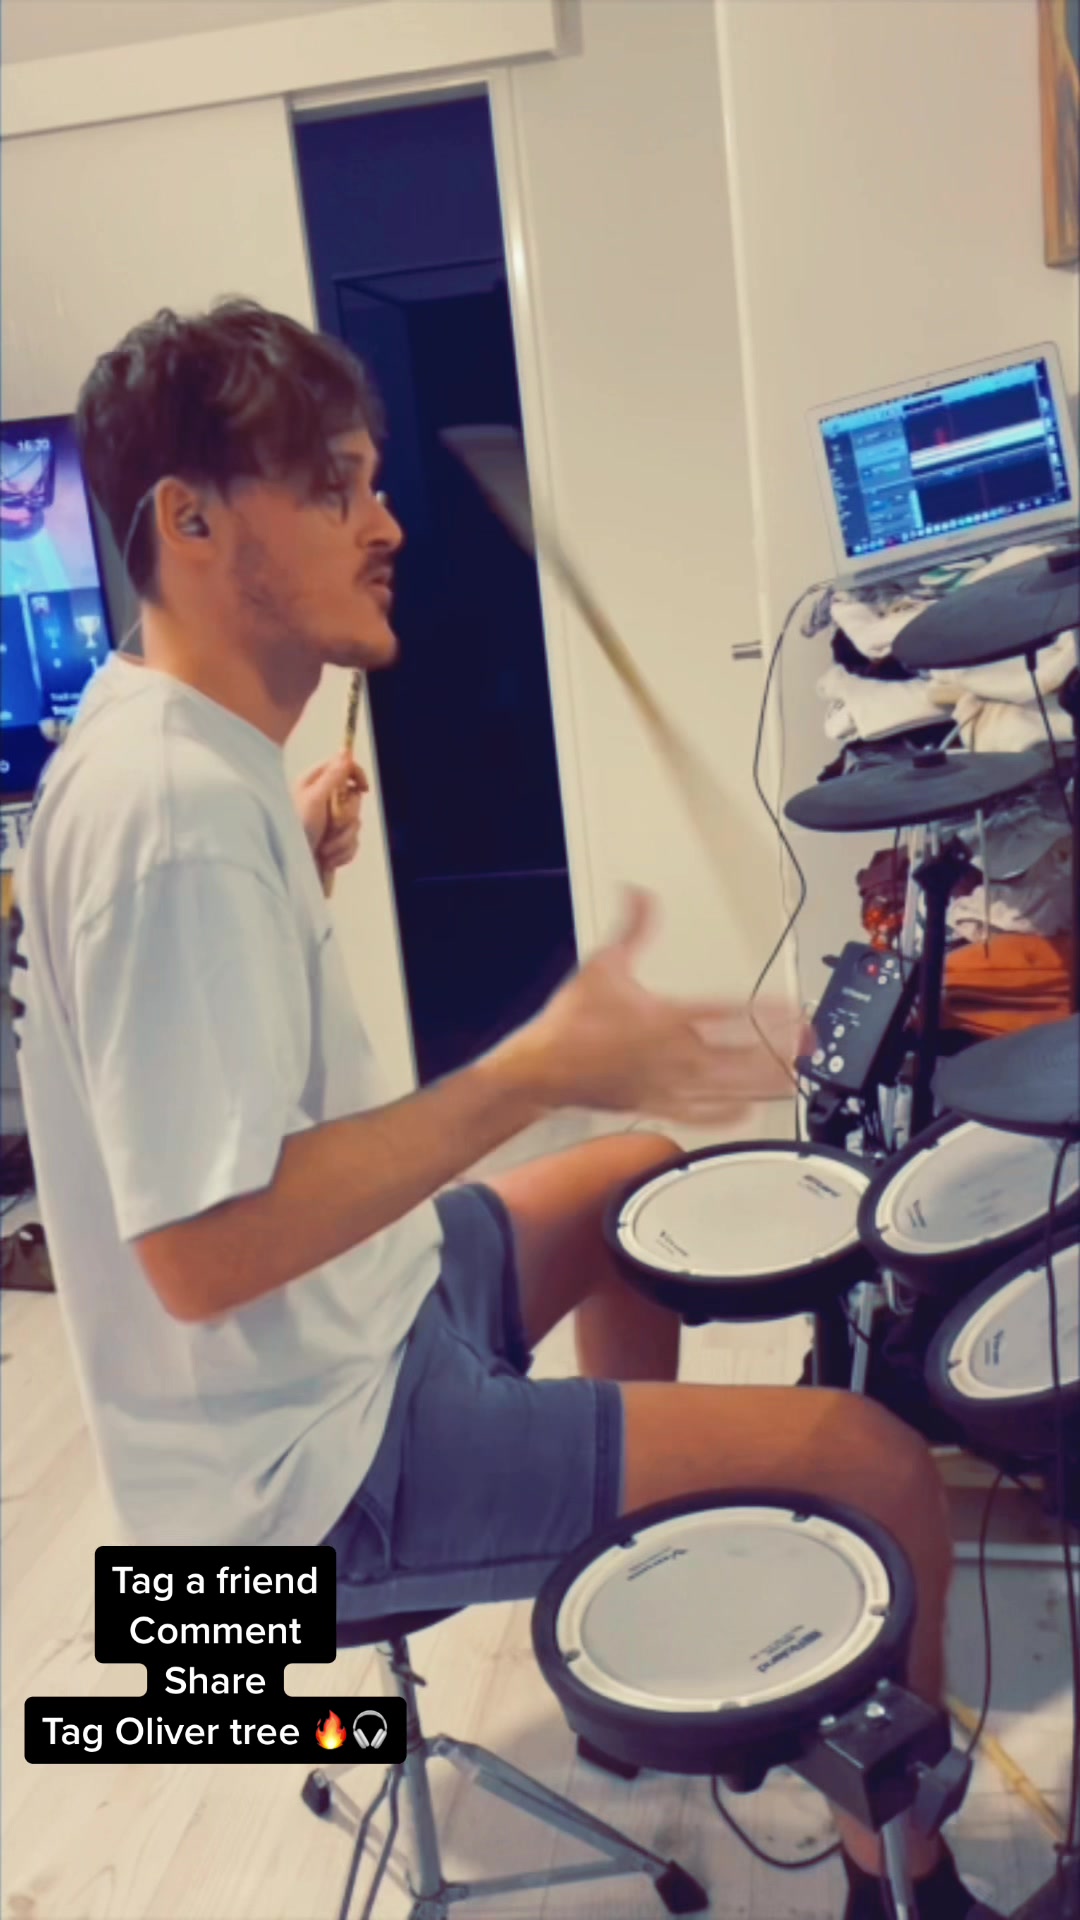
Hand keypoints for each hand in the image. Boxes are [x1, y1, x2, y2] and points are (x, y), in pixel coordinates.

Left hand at [293, 753, 369, 884]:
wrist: (286, 869)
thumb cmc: (294, 832)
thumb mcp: (314, 799)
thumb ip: (332, 776)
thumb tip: (345, 751)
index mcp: (315, 786)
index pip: (344, 768)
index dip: (357, 775)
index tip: (363, 788)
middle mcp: (324, 802)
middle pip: (355, 801)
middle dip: (346, 820)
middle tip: (330, 826)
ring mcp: (330, 824)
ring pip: (356, 827)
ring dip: (342, 842)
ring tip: (323, 849)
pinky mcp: (334, 844)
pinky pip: (353, 846)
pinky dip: (341, 854)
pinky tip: (326, 859)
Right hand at [500, 889, 802, 1125]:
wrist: (542, 1069)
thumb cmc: (571, 1022)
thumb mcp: (603, 963)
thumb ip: (632, 928)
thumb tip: (639, 893)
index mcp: (665, 1016)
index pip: (729, 1012)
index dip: (767, 1011)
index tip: (794, 1010)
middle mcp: (673, 1053)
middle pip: (740, 1054)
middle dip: (778, 1049)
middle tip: (808, 1045)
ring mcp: (668, 1084)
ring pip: (728, 1086)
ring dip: (764, 1082)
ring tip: (795, 1078)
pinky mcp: (657, 1106)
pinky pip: (701, 1115)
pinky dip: (727, 1114)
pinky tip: (749, 1110)